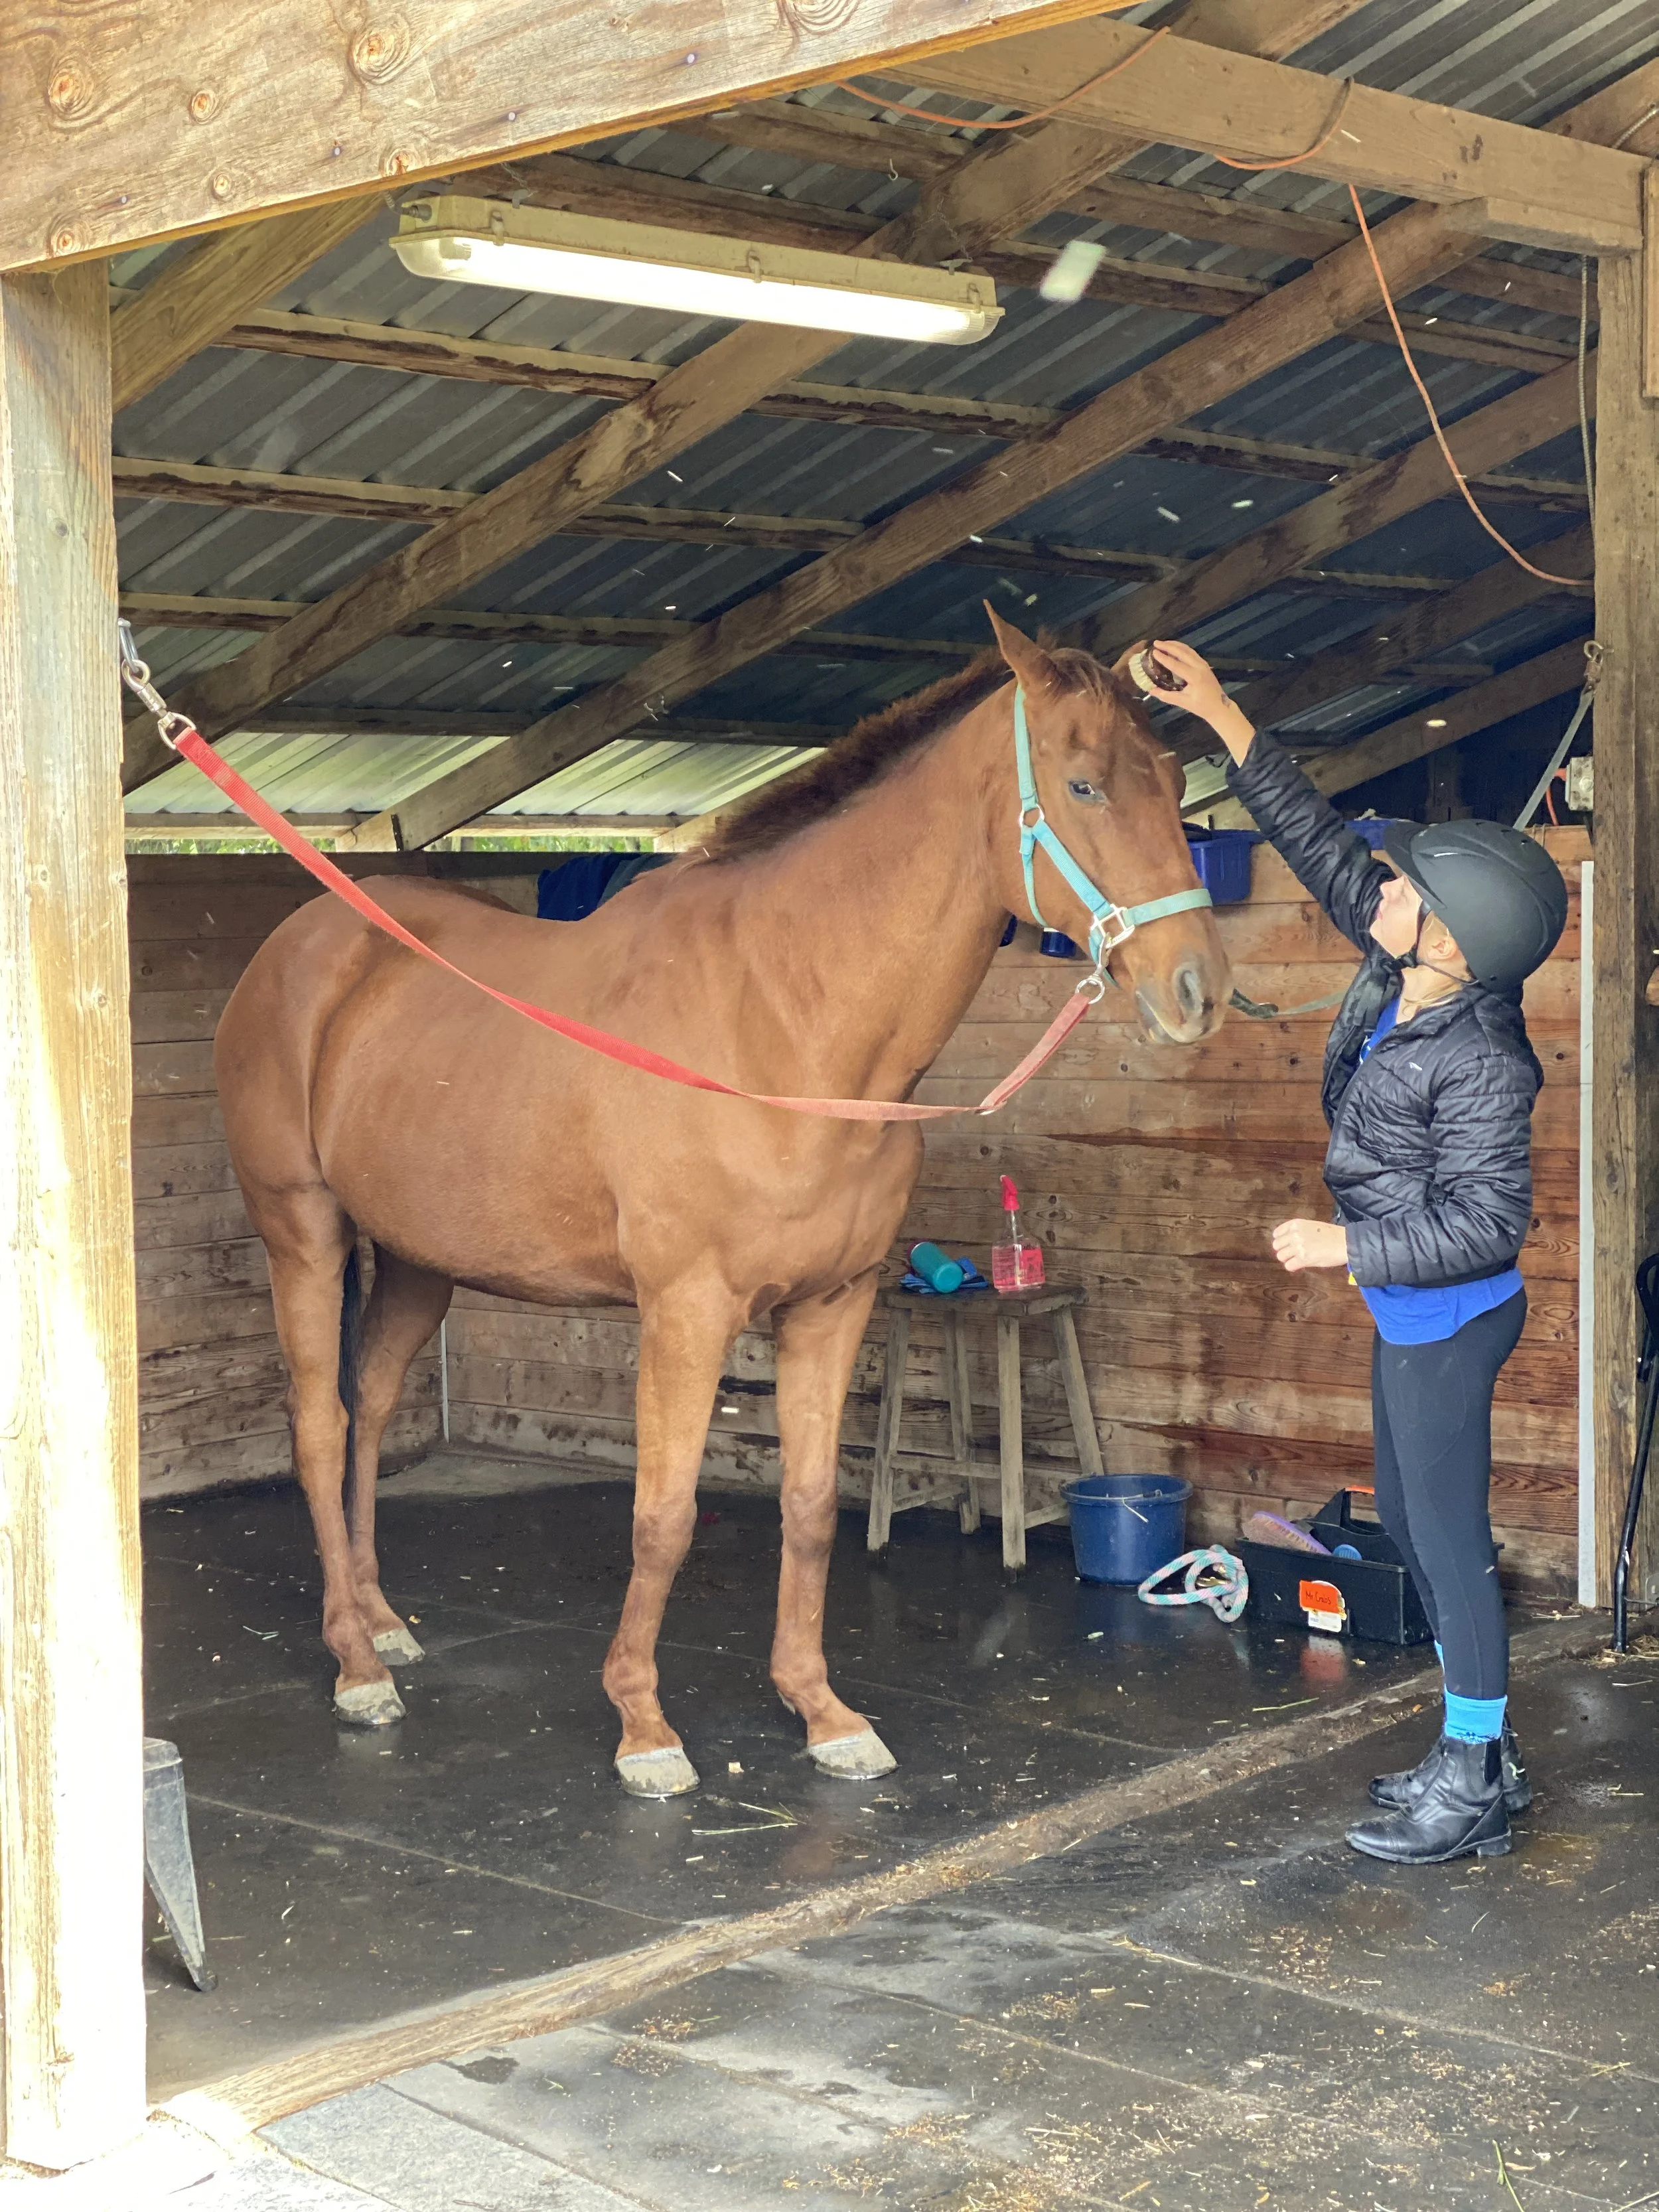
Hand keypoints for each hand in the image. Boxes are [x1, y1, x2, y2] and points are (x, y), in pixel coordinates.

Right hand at [1138, 639, 1256, 762]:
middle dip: (1168, 646)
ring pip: (1188, 650)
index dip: (1164, 658)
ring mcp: (1203, 664)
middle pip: (1182, 652)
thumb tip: (1151, 690)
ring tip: (1163, 643)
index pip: (1176, 665)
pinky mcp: (1204, 664)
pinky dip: (1182, 648)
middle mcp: (1200, 667)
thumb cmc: (1201, 706)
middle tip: (1156, 643)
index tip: (1153, 652)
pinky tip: (1174, 648)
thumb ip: (1166, 696)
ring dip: (1175, 645)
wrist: (1219, 706)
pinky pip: (1192, 653)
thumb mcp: (1183, 702)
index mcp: (1195, 677)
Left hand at [1271, 1218, 1349, 1272]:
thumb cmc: (1333, 1234)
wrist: (1345, 1242)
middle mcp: (1295, 1234)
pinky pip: (1289, 1266)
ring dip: (1287, 1259)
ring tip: (1296, 1259)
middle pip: (1276, 1245)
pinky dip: (1293, 1267)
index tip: (1285, 1245)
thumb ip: (1299, 1231)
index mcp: (1296, 1224)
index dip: (1280, 1240)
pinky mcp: (1303, 1259)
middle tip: (1292, 1254)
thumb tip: (1288, 1240)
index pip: (1277, 1233)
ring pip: (1280, 1256)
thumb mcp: (1312, 1226)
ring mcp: (1298, 1247)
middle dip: (1283, 1250)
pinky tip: (1299, 1265)